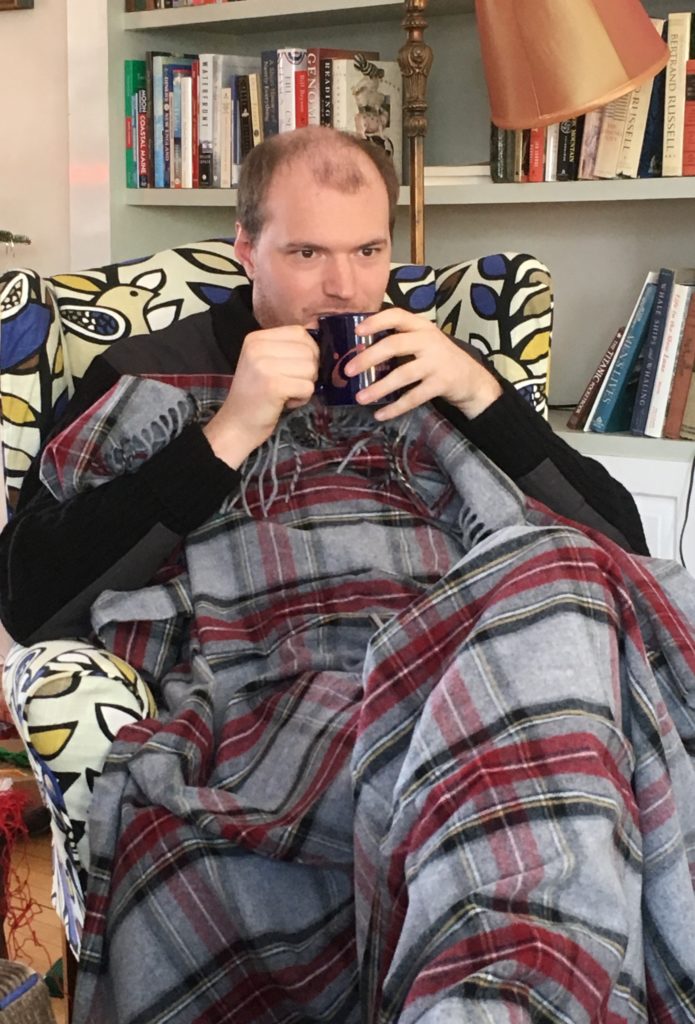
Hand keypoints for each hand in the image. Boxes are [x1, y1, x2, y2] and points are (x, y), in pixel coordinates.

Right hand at [203, 326, 318, 467]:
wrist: (237, 424)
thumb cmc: (256, 395)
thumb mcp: (265, 362)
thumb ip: (287, 349)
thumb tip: (320, 344)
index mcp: (256, 338)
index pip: (299, 332)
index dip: (308, 351)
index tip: (297, 368)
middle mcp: (258, 347)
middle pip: (308, 351)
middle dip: (308, 371)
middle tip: (290, 384)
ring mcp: (264, 366)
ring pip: (311, 369)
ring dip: (305, 385)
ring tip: (286, 393)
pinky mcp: (273, 385)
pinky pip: (308, 387)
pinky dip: (302, 398)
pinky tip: (285, 402)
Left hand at [345, 309, 502, 421]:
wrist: (472, 379)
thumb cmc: (438, 359)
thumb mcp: (423, 342)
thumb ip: (400, 341)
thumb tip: (359, 351)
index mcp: (421, 327)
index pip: (397, 316)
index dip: (376, 321)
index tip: (357, 331)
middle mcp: (429, 341)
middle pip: (394, 344)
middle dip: (368, 357)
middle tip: (348, 370)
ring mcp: (437, 362)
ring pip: (402, 374)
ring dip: (379, 388)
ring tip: (359, 398)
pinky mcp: (442, 383)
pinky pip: (414, 397)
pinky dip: (395, 407)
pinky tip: (380, 414)